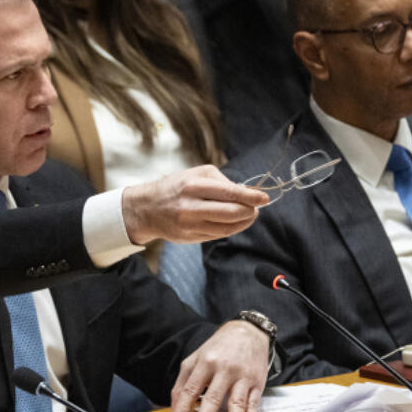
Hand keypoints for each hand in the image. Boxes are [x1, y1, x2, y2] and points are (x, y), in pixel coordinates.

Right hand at [121, 165, 268, 245]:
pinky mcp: (190, 237)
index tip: (264, 198)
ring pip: (227, 227)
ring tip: (249, 215)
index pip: (228, 192)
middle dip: (250, 211)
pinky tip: (235, 222)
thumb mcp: (194, 174)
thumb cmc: (175, 188)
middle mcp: (190, 206)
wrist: (146, 209)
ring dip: (244, 222)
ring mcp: (190, 225)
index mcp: (192, 186)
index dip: (250, 196)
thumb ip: (220, 181)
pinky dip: (231, 229)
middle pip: (231, 213)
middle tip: (256, 207)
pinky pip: (218, 235)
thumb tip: (245, 192)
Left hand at [169, 320, 268, 411]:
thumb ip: (184, 381)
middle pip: (213, 396)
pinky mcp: (256, 381)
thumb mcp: (197, 358)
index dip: (182, 407)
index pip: (191, 389)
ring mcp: (242, 375)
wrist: (248, 332)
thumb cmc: (219, 347)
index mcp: (205, 362)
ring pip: (237, 400)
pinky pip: (253, 401)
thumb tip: (174, 406)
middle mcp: (223, 369)